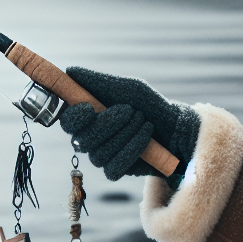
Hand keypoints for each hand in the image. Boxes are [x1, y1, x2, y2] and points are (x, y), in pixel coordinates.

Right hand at [60, 68, 199, 182]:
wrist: (175, 126)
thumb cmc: (149, 104)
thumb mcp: (128, 88)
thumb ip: (99, 81)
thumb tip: (70, 71)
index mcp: (88, 116)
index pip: (67, 122)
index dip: (74, 117)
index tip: (89, 108)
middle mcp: (89, 138)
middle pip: (82, 140)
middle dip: (108, 124)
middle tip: (131, 110)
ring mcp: (101, 156)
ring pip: (99, 154)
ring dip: (125, 135)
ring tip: (143, 120)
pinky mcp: (116, 171)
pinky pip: (113, 168)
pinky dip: (132, 150)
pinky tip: (147, 136)